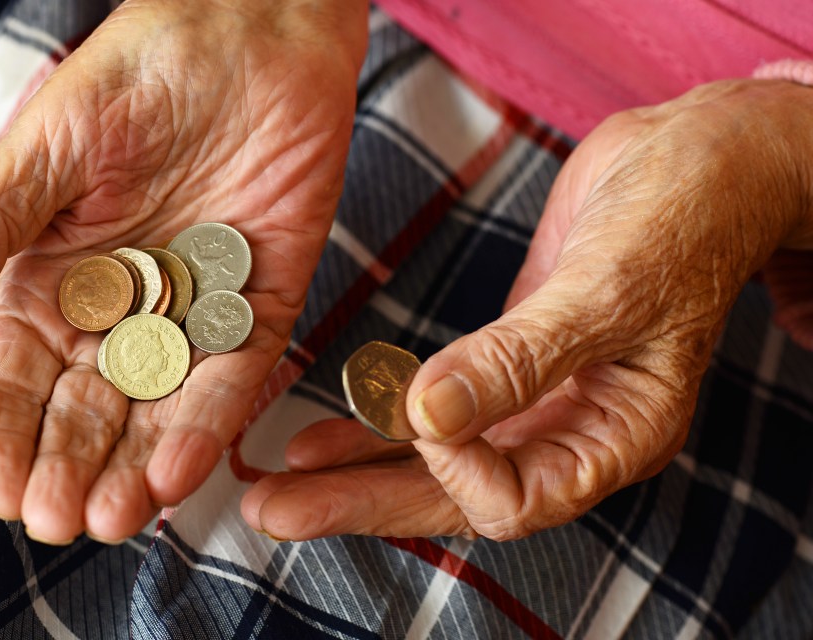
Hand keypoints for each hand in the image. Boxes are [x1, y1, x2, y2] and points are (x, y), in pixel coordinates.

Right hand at [0, 0, 367, 543]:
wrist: (253, 31)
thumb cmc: (143, 69)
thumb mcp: (54, 141)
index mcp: (56, 273)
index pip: (15, 374)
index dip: (0, 434)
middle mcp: (124, 304)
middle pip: (85, 405)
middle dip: (67, 465)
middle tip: (57, 521)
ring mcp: (194, 308)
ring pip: (158, 406)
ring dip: (134, 464)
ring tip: (114, 518)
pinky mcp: (261, 300)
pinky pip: (234, 372)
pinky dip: (209, 419)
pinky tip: (176, 469)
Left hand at [242, 79, 812, 539]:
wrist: (692, 162)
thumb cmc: (680, 218)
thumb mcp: (606, 289)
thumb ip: (521, 358)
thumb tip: (432, 417)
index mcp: (616, 436)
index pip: (516, 497)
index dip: (455, 464)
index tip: (419, 402)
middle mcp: (571, 434)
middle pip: (453, 495)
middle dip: (360, 502)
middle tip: (272, 510)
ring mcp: (535, 403)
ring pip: (433, 461)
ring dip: (353, 473)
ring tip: (273, 484)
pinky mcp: (504, 365)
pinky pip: (432, 413)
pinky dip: (375, 424)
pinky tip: (320, 438)